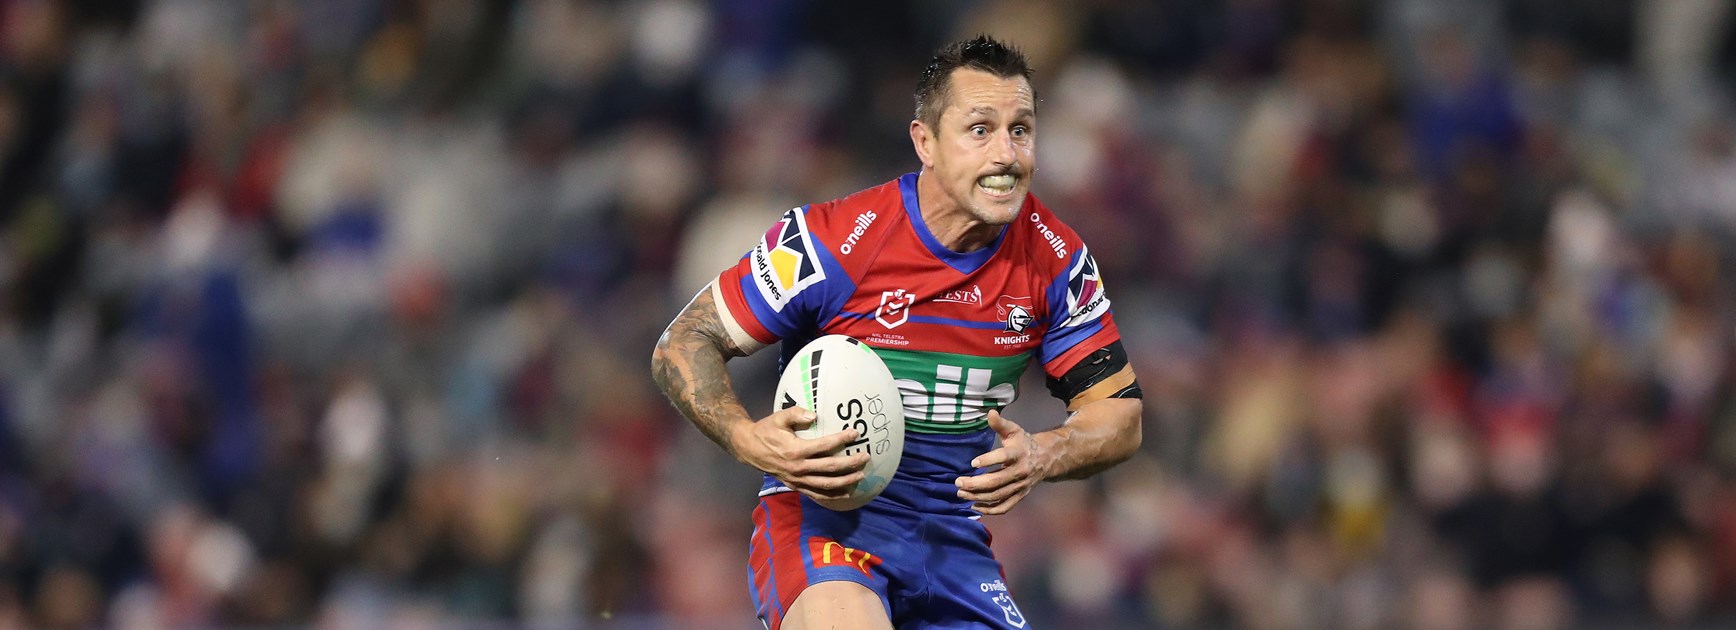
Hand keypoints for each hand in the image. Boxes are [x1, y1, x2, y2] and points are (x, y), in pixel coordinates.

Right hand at [732, 406, 870, 502]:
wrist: (749, 449)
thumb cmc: (766, 430)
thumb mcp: (778, 418)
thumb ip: (796, 414)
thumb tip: (814, 415)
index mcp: (795, 450)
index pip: (824, 446)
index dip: (841, 440)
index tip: (855, 433)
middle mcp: (798, 468)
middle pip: (830, 468)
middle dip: (850, 463)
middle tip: (865, 457)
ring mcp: (798, 480)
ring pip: (826, 484)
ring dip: (845, 481)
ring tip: (861, 475)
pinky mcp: (796, 486)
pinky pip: (817, 494)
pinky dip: (832, 495)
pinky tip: (846, 492)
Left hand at [956, 410, 1047, 514]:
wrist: (1046, 459)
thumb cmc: (1023, 443)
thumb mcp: (1013, 430)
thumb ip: (1000, 424)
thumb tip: (990, 412)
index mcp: (1018, 453)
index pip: (1003, 457)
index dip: (988, 460)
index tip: (972, 462)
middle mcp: (1020, 472)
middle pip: (997, 481)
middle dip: (975, 484)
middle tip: (958, 482)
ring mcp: (1020, 486)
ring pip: (998, 496)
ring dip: (978, 497)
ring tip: (961, 493)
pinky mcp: (1019, 496)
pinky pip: (1004, 507)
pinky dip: (989, 510)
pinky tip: (974, 506)